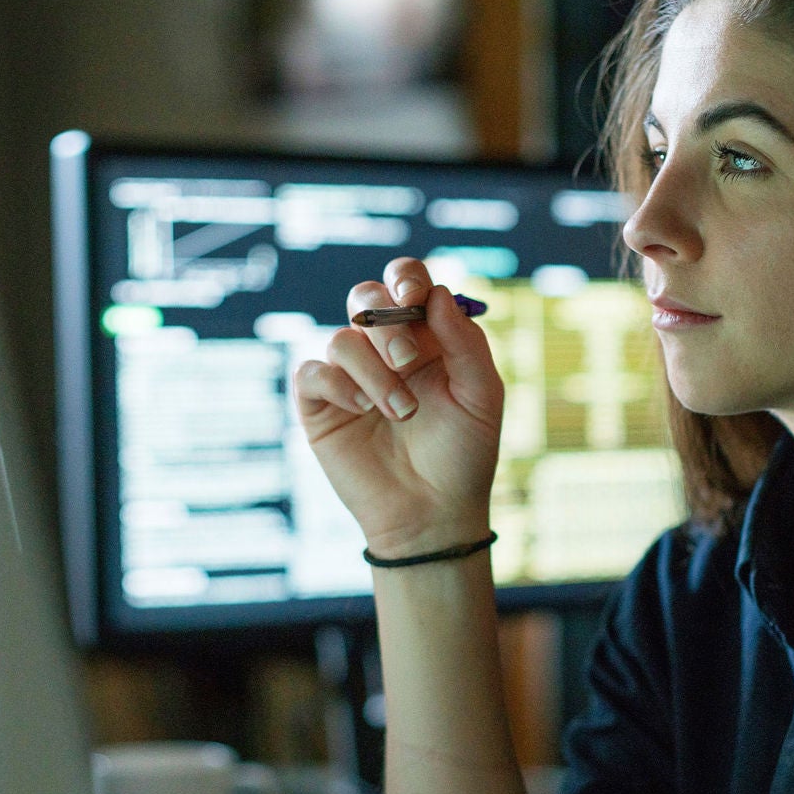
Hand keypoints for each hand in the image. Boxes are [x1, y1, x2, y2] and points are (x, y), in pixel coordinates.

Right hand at [290, 256, 503, 556]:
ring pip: (342, 339)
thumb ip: (464, 342)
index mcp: (425, 337)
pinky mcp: (320, 406)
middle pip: (365, 297)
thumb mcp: (481, 395)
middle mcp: (383, 350)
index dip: (405, 279)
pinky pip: (312, 372)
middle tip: (409, 361)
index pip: (406, 283)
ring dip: (374, 372)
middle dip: (387, 322)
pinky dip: (337, 385)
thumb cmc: (463, 454)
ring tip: (402, 413)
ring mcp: (350, 377)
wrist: (433, 513)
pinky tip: (361, 411)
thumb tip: (436, 295)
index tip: (414, 301)